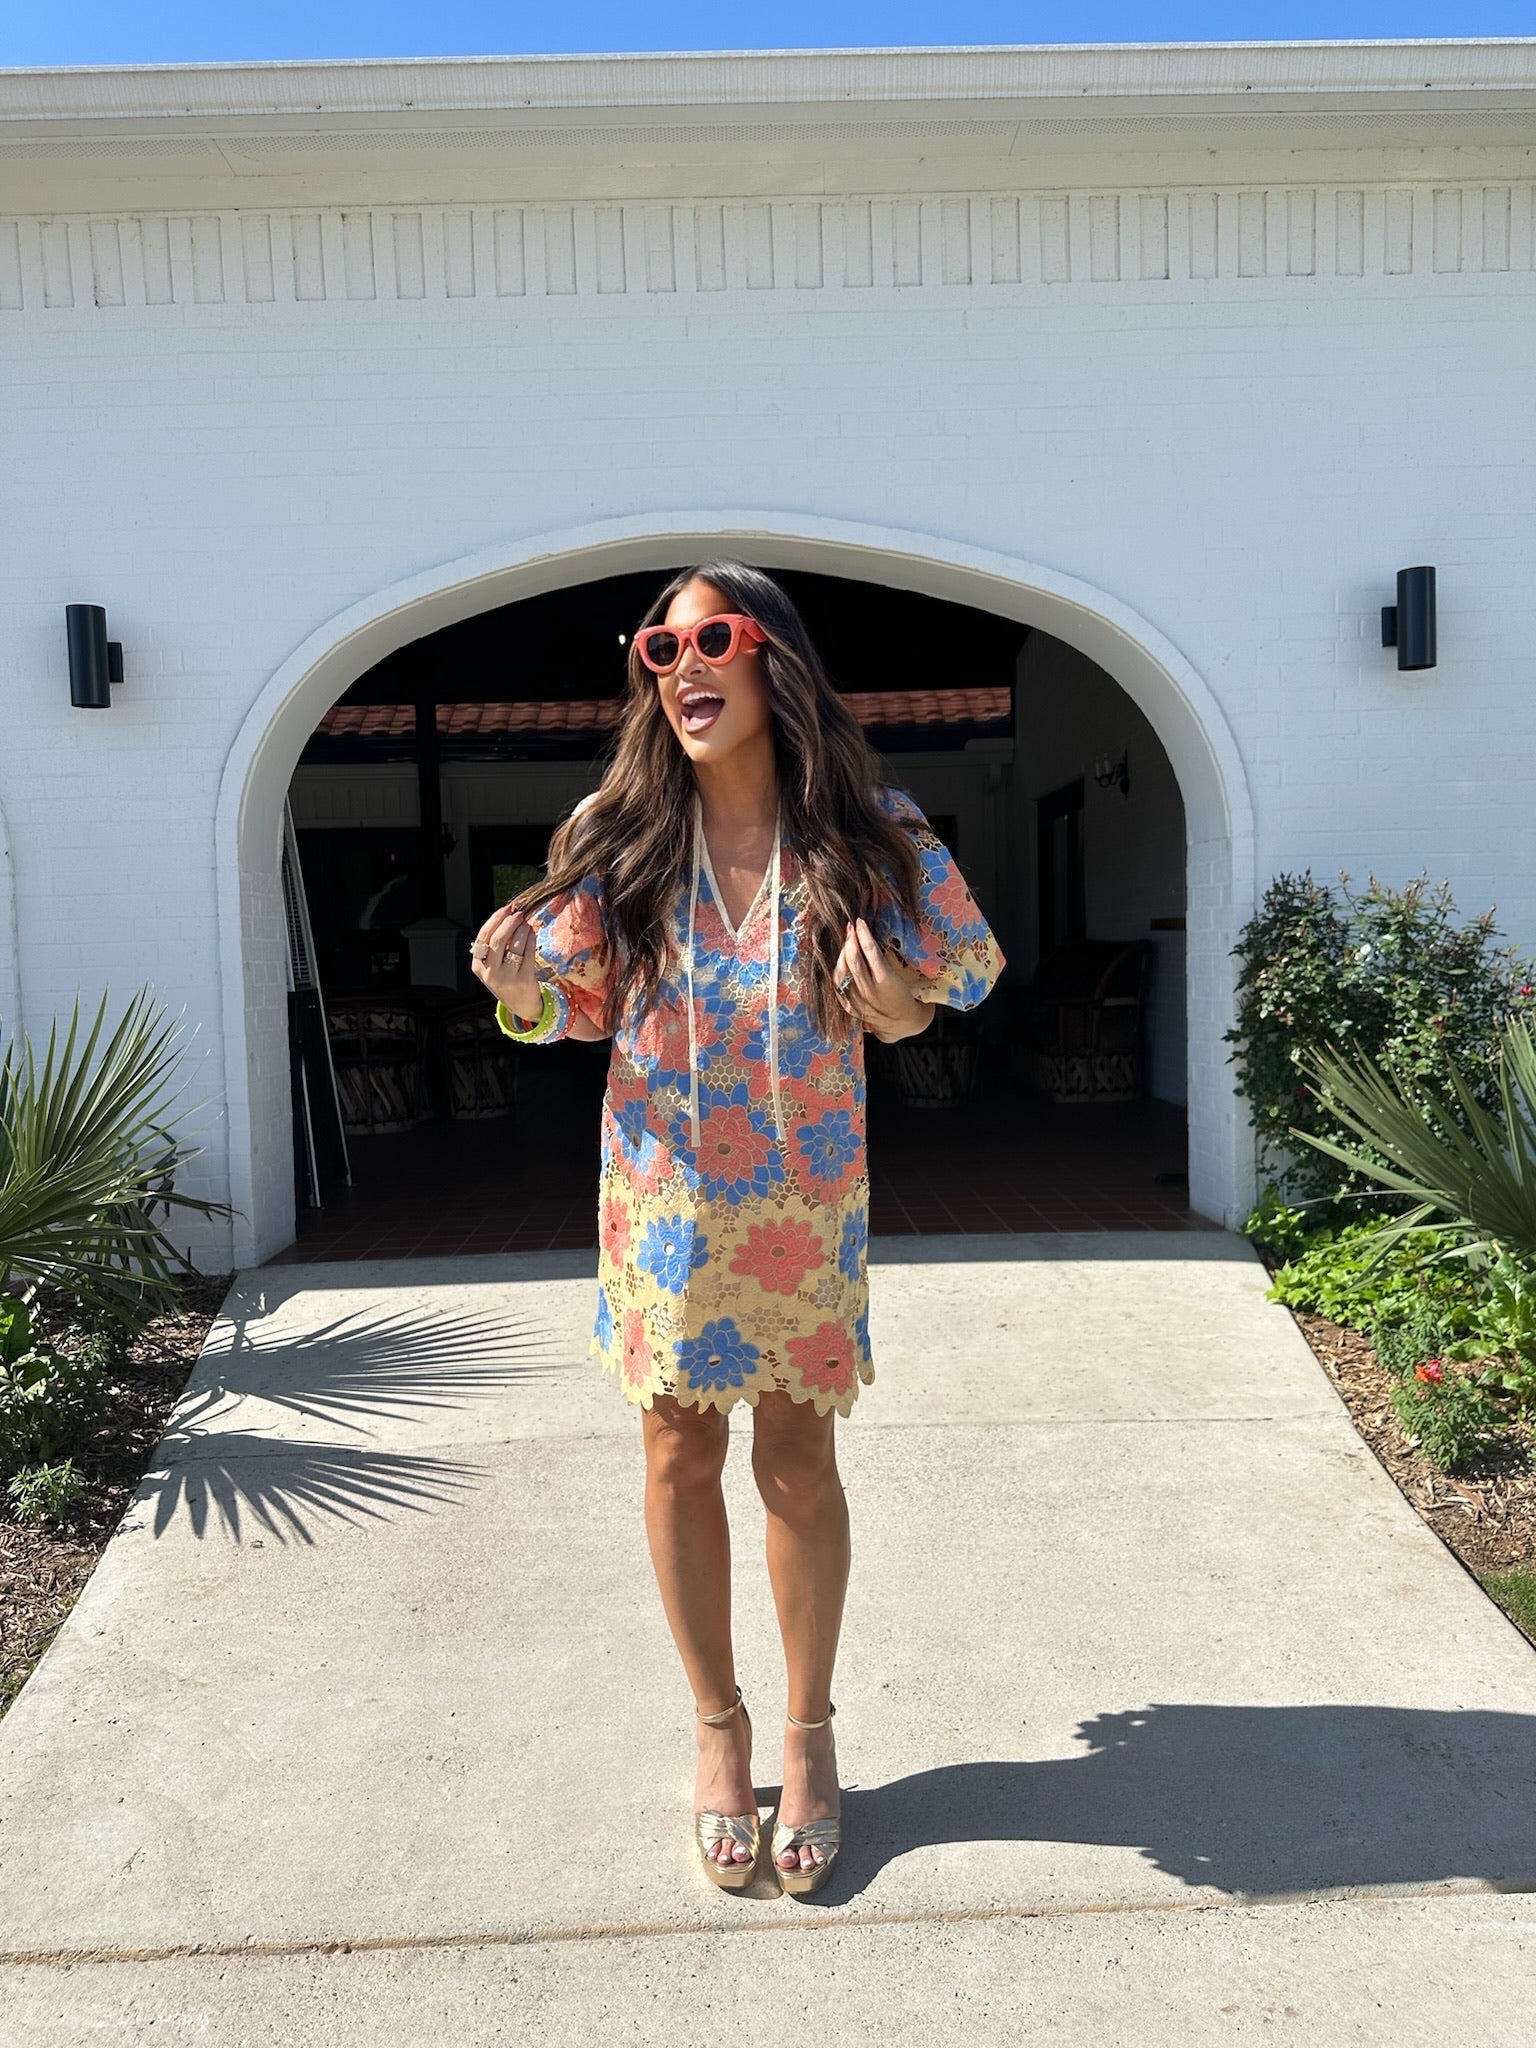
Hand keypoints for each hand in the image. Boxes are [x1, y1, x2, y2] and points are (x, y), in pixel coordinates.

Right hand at [470, 905, 543, 1020]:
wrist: (521, 1004)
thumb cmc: (507, 979)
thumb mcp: (493, 965)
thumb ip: (496, 945)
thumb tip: (508, 916)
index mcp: (478, 966)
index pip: (484, 936)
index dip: (496, 919)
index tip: (506, 909)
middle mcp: (490, 972)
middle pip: (498, 940)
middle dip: (509, 922)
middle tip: (519, 914)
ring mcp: (506, 977)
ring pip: (514, 946)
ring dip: (522, 930)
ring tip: (526, 924)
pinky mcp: (523, 979)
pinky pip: (528, 953)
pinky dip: (530, 939)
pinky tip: (532, 933)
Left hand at [834, 919, 931, 1043]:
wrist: (903, 1024)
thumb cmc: (906, 997)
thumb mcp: (903, 977)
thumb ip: (885, 961)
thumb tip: (871, 939)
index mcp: (886, 981)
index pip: (871, 952)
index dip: (864, 935)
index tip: (860, 922)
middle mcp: (870, 990)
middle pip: (854, 959)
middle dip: (850, 939)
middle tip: (850, 926)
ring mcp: (858, 1000)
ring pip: (843, 972)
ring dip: (842, 953)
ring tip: (846, 940)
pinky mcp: (851, 1007)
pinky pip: (838, 986)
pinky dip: (837, 971)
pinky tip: (840, 961)